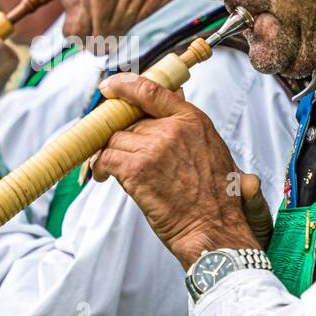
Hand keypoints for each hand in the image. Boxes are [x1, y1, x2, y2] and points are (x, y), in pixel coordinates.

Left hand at [89, 73, 260, 268]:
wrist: (215, 230)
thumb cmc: (216, 198)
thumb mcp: (212, 150)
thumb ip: (189, 125)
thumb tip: (175, 96)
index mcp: (192, 120)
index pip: (152, 90)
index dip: (125, 85)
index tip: (110, 86)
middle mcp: (172, 129)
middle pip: (129, 122)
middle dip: (120, 137)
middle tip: (115, 152)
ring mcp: (153, 148)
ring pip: (114, 140)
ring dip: (109, 154)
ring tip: (109, 170)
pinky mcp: (137, 170)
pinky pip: (105, 159)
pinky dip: (99, 168)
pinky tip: (103, 177)